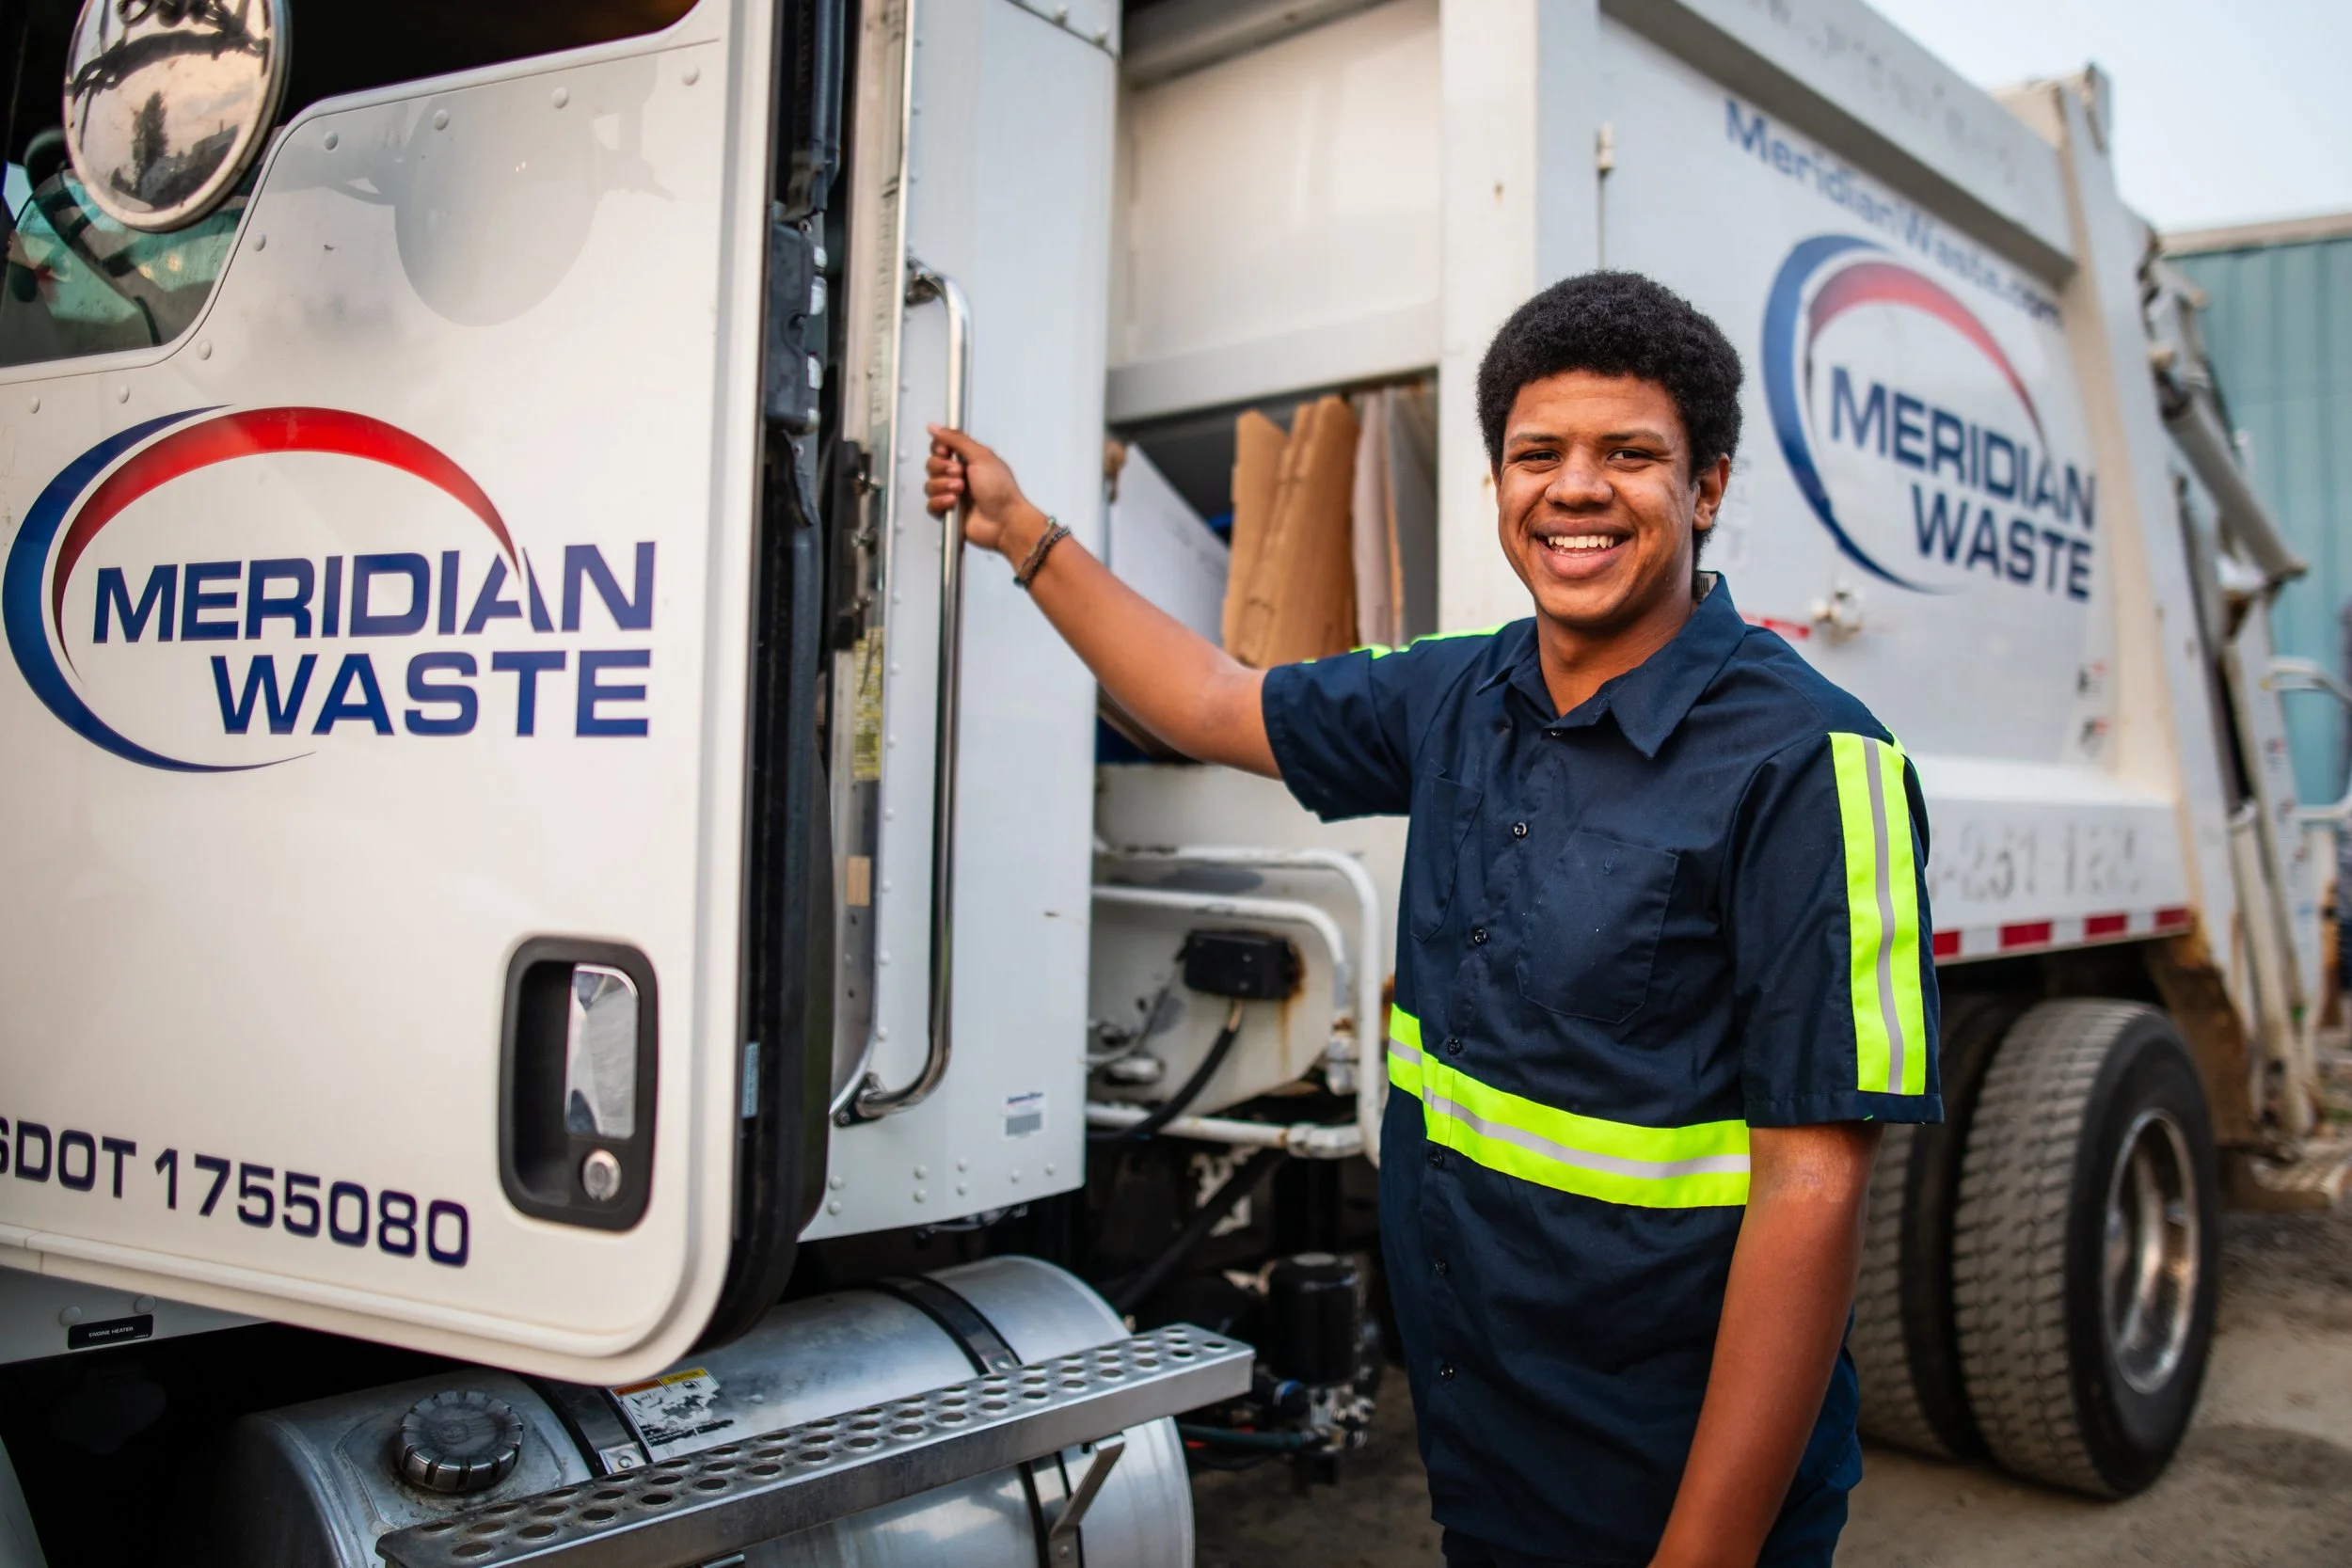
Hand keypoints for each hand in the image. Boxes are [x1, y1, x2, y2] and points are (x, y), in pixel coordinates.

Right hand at [925, 425, 1042, 555]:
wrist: (1004, 520)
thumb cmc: (999, 488)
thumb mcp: (981, 456)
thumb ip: (956, 439)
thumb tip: (934, 426)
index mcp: (967, 460)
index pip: (940, 448)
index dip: (939, 450)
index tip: (946, 453)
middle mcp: (957, 475)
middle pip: (932, 465)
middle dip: (943, 469)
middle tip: (960, 475)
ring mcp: (952, 494)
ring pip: (929, 485)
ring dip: (943, 486)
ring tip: (960, 491)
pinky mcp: (948, 513)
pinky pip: (930, 504)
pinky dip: (940, 502)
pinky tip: (953, 503)